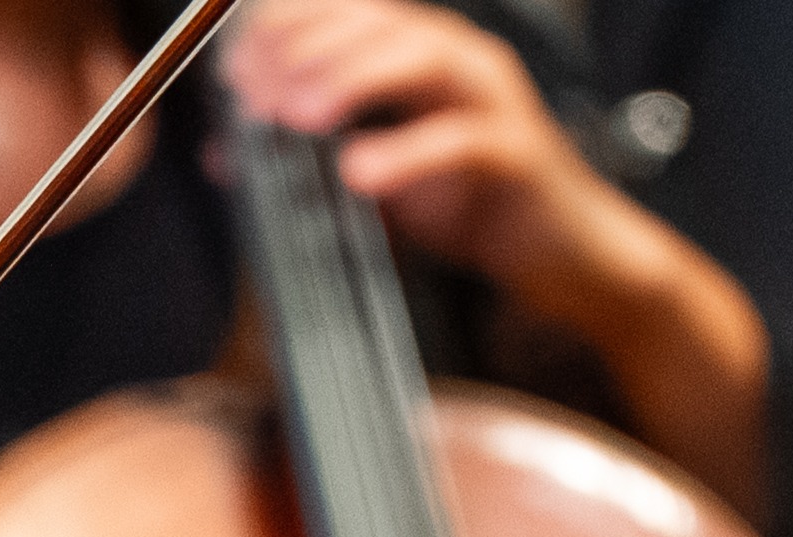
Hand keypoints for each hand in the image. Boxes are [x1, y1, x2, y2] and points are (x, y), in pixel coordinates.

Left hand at [223, 0, 615, 291]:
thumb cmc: (474, 205)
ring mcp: (493, 98)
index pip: (347, 11)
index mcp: (420, 52)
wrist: (566, 255)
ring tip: (296, 115)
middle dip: (305, 48)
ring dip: (350, 77)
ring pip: (421, 57)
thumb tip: (225, 155)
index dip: (286, 27)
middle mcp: (459, 59)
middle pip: (377, 21)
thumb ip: (308, 159)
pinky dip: (407, 152)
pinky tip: (359, 172)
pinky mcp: (520, 151)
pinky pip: (462, 139)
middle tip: (253, 92)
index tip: (235, 68)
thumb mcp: (375, 177)